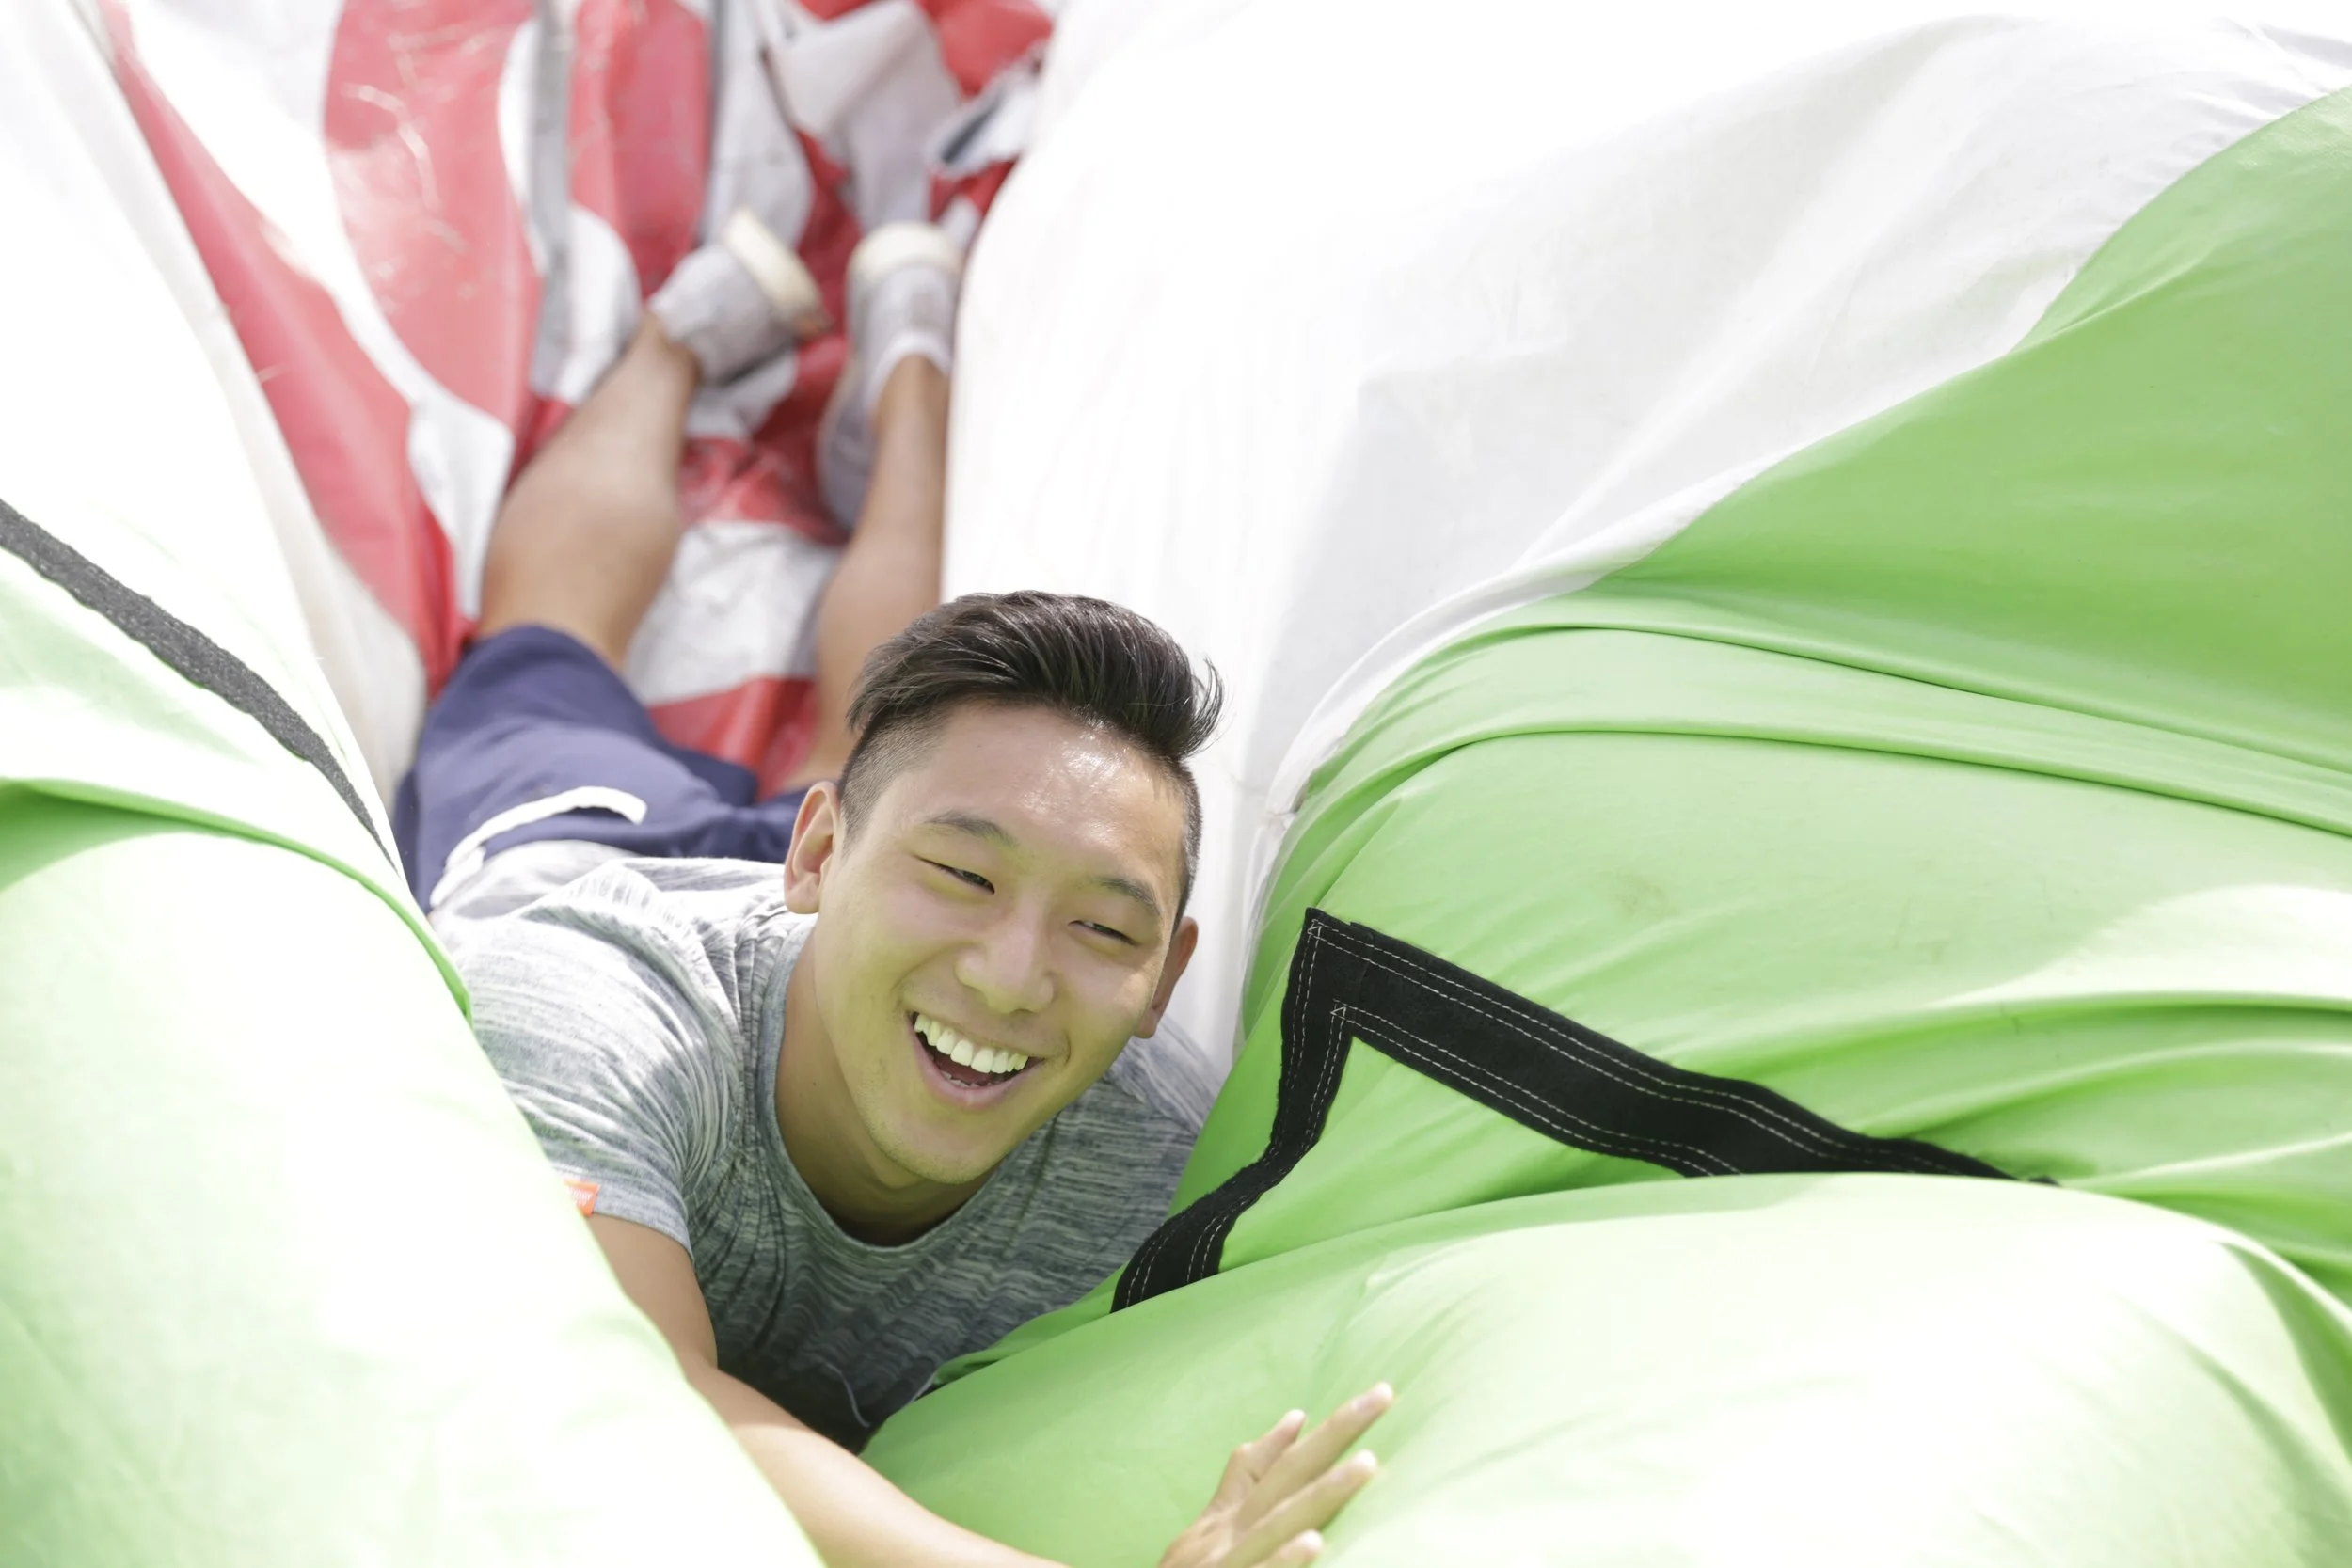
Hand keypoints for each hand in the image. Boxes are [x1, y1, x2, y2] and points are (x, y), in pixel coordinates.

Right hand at [1158, 1384, 1393, 1567]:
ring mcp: (1224, 1563)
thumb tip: (1293, 1420)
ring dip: (1323, 1493)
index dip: (1330, 1430)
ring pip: (1279, 1522)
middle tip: (1383, 1398)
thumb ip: (1244, 1479)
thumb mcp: (1209, 1528)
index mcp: (1231, 1519)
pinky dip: (1283, 1560)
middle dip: (1336, 1437)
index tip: (1379, 1395)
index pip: (1284, 1464)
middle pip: (1289, 1476)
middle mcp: (1227, 1534)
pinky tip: (1315, 1544)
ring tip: (1366, 1466)